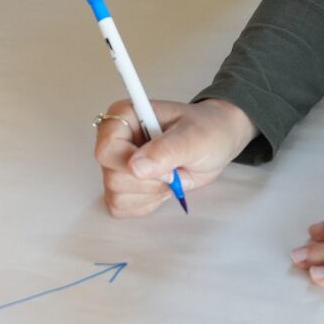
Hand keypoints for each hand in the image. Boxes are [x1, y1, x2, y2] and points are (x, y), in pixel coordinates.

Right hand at [93, 98, 256, 216]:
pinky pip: (122, 208)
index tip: (164, 166)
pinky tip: (163, 188)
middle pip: (112, 176)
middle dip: (149, 182)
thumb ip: (166, 150)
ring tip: (171, 176)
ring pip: (116, 195)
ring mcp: (117, 164)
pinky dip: (147, 204)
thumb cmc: (207, 130)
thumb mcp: (194, 137)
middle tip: (174, 170)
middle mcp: (115, 140)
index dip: (131, 164)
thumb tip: (135, 167)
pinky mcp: (124, 186)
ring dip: (151, 193)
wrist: (217, 142)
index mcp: (125, 116)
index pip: (107, 148)